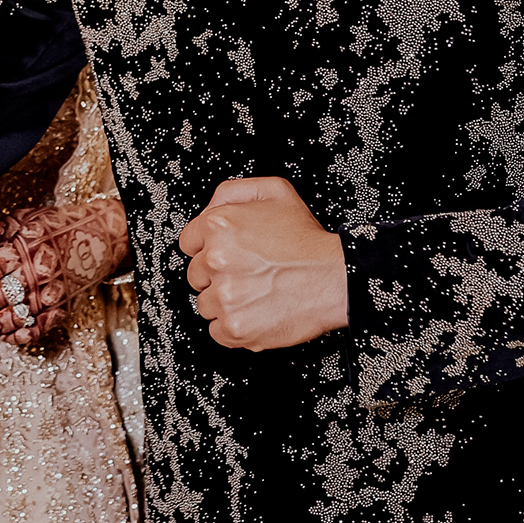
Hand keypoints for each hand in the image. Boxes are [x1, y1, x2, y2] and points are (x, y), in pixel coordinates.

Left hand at [0, 194, 128, 350]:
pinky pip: (33, 332)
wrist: (100, 239)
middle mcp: (38, 274)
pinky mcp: (60, 311)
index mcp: (27, 248)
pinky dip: (14, 336)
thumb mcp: (25, 218)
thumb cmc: (61, 227)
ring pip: (9, 319)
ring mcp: (49, 296)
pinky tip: (1, 330)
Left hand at [179, 177, 347, 353]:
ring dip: (225, 302)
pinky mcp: (234, 327)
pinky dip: (233, 327)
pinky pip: (217, 331)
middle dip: (217, 275)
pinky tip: (255, 312)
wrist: (335, 278)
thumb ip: (232, 192)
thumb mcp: (274, 191)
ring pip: (205, 304)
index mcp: (219, 225)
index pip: (188, 243)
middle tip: (248, 273)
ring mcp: (224, 296)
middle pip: (196, 275)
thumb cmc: (308, 240)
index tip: (227, 255)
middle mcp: (216, 259)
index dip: (208, 248)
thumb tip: (208, 208)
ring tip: (256, 293)